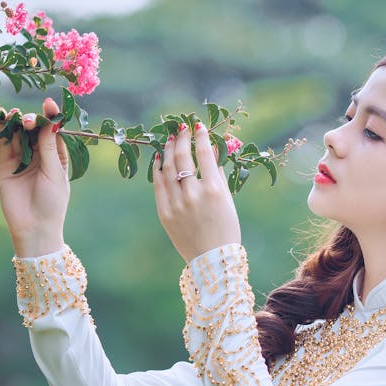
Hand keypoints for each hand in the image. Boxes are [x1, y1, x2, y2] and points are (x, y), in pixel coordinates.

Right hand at [0, 98, 69, 256]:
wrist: (34, 226)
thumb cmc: (52, 201)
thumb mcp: (54, 171)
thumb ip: (49, 146)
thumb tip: (51, 121)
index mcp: (57, 156)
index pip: (53, 131)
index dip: (51, 117)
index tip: (49, 103)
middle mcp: (39, 155)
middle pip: (34, 130)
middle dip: (32, 121)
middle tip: (28, 120)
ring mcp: (21, 159)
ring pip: (18, 134)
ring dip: (16, 122)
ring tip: (13, 114)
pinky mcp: (5, 165)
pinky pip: (3, 144)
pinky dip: (2, 131)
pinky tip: (1, 118)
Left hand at [152, 122, 240, 262]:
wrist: (212, 259)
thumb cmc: (225, 228)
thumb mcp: (227, 199)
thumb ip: (218, 173)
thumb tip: (211, 150)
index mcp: (214, 190)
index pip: (204, 154)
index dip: (200, 136)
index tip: (198, 125)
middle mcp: (193, 195)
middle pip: (183, 157)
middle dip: (182, 139)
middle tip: (181, 127)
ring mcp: (177, 204)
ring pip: (168, 169)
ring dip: (169, 150)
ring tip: (170, 139)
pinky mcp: (165, 213)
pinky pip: (158, 185)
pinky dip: (158, 169)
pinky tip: (160, 158)